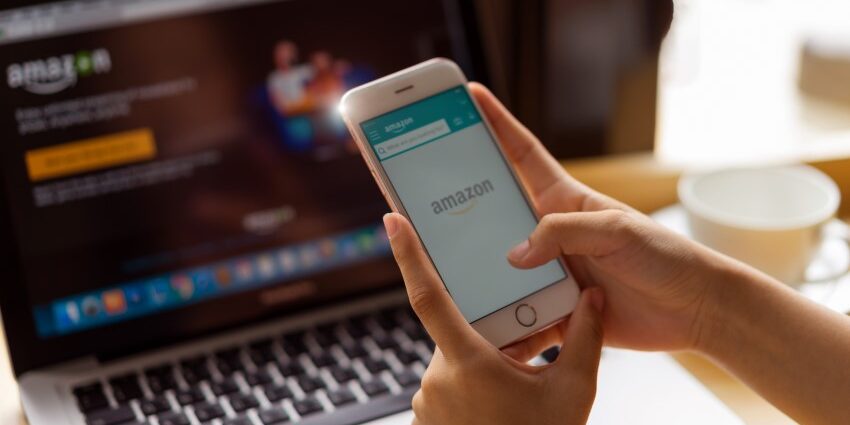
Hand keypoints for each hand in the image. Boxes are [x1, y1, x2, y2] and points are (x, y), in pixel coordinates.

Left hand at [383, 212, 604, 424]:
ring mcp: (427, 402)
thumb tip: (595, 296)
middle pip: (456, 331)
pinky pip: (447, 385)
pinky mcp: (426, 419)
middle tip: (520, 356)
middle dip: (486, 334)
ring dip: (481, 364)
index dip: (409, 255)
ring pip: (453, 360)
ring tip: (515, 391)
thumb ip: (585, 337)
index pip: (429, 297)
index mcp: (468, 363)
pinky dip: (471, 387)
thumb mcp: (573, 391)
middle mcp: (436, 379)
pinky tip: (500, 407)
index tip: (393, 221)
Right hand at [467, 82, 730, 352]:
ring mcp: (551, 271)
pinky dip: (503, 324)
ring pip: (501, 270)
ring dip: (479, 276)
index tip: (469, 98)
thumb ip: (563, 233)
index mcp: (564, 200)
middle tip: (424, 202)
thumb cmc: (665, 256)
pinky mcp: (556, 309)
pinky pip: (520, 316)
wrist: (694, 309)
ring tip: (447, 277)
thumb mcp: (616, 230)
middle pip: (495, 216)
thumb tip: (514, 255)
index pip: (522, 154)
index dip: (496, 124)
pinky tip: (483, 329)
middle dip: (461, 209)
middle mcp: (551, 233)